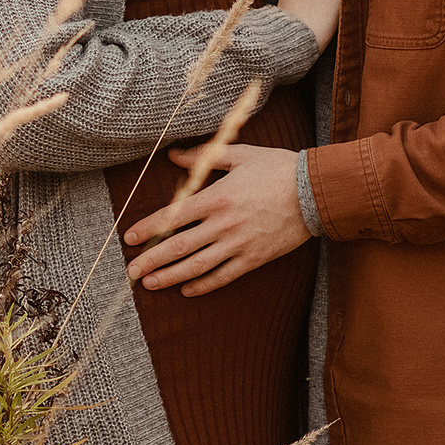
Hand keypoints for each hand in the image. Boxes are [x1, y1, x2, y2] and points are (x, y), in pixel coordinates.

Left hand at [123, 143, 310, 295]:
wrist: (314, 191)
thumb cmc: (276, 168)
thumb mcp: (239, 154)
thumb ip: (204, 156)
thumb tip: (173, 154)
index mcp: (217, 196)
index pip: (173, 216)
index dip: (148, 228)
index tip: (129, 237)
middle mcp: (224, 223)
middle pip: (179, 246)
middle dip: (152, 260)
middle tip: (131, 271)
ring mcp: (239, 243)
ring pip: (197, 266)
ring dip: (170, 277)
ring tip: (150, 284)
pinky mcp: (255, 258)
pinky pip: (224, 276)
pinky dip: (203, 285)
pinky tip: (187, 290)